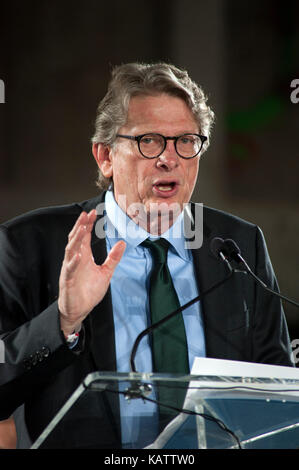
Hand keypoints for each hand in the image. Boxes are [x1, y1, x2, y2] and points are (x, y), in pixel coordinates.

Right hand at [58, 209, 125, 335]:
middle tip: (86, 215)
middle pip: (75, 239)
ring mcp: (70, 269)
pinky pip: (70, 270)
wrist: (80, 310)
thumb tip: (123, 243)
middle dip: (80, 226)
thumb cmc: (89, 291)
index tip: (93, 213)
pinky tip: (78, 255)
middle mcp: (75, 260)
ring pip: (70, 251)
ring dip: (76, 239)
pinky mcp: (68, 281)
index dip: (88, 224)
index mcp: (84, 256)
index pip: (84, 236)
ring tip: (82, 229)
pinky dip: (73, 262)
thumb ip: (113, 258)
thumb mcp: (106, 272)